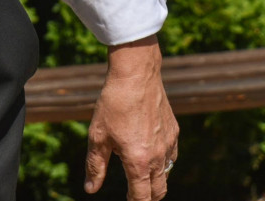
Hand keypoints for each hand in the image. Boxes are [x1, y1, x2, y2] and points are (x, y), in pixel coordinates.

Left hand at [84, 36, 177, 199]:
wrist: (136, 75)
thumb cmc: (113, 104)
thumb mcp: (98, 136)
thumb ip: (95, 166)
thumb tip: (90, 189)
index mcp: (138, 162)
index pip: (141, 197)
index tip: (127, 200)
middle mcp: (158, 157)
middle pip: (158, 192)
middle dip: (147, 197)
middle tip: (135, 194)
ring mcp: (169, 144)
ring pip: (167, 174)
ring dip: (155, 180)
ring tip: (140, 174)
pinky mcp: (174, 131)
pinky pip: (172, 156)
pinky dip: (163, 162)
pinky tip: (150, 152)